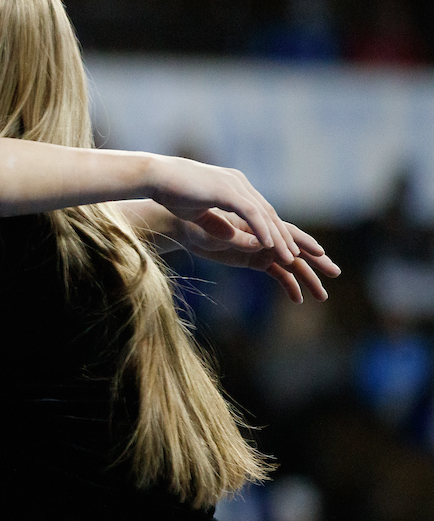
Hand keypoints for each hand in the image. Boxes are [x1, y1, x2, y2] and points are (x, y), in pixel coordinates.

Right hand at [144, 155, 300, 266]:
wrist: (154, 176)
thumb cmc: (170, 193)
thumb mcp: (198, 213)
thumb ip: (217, 224)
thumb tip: (232, 238)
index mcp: (234, 186)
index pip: (261, 211)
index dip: (275, 231)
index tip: (289, 249)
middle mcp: (239, 183)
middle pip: (270, 213)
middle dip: (287, 236)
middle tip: (304, 256)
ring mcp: (234, 185)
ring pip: (264, 215)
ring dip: (278, 238)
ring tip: (291, 258)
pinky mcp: (226, 191)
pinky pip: (251, 213)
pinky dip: (262, 230)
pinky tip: (269, 247)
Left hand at [174, 208, 339, 302]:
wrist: (184, 227)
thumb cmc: (197, 222)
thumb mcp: (214, 231)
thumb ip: (237, 237)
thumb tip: (262, 243)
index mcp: (258, 221)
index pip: (286, 231)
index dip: (302, 243)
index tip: (318, 253)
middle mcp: (265, 234)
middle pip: (296, 248)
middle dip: (316, 261)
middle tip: (335, 273)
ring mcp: (262, 248)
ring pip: (291, 264)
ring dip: (307, 278)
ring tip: (323, 296)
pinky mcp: (254, 259)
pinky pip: (277, 273)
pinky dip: (288, 284)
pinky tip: (298, 299)